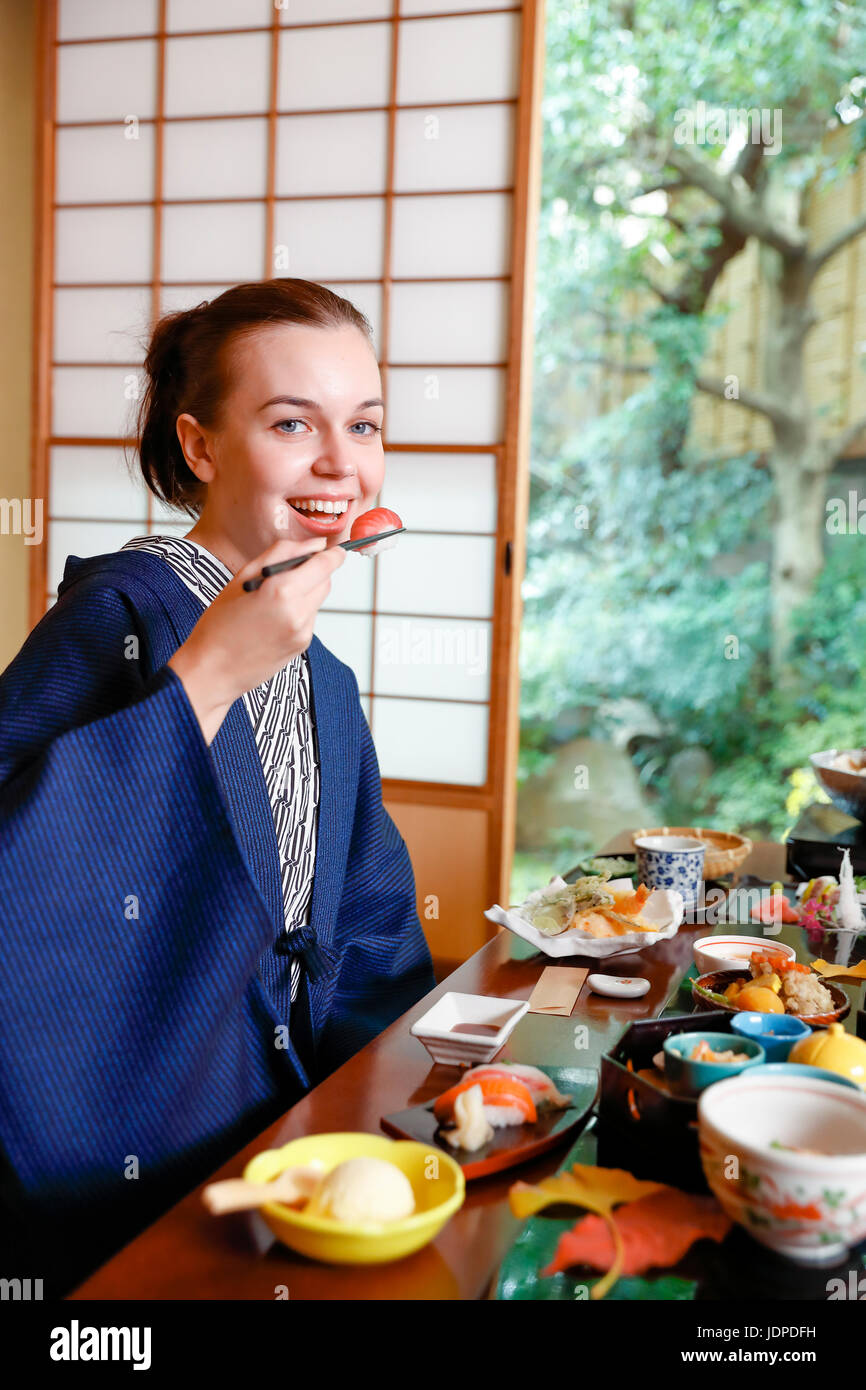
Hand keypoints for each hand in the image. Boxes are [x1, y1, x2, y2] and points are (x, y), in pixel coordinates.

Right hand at [168, 537, 344, 742]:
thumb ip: (281, 554)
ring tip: (272, 600)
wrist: (213, 670)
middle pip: (326, 581)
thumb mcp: (243, 577)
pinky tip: (273, 619)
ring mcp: (303, 631)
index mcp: (281, 590)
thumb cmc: (219, 623)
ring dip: (305, 592)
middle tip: (289, 572)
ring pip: (318, 599)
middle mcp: (298, 612)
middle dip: (315, 572)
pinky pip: (309, 618)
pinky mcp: (302, 645)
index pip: (325, 564)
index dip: (333, 555)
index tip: (333, 549)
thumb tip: (315, 544)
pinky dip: (298, 611)